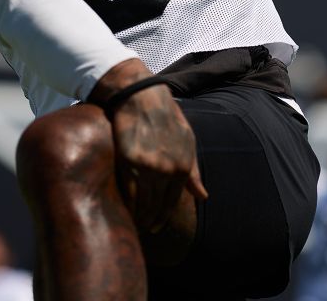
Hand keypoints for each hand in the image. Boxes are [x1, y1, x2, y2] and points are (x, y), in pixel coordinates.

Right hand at [95, 60, 208, 232]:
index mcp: (183, 165)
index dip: (163, 217)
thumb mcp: (187, 142)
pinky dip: (125, 204)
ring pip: (143, 202)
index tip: (156, 226)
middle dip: (151, 221)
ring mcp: (149, 166)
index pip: (172, 201)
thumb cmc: (167, 118)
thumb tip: (204, 197)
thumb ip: (193, 172)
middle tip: (143, 230)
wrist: (141, 97)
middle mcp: (168, 169)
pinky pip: (127, 191)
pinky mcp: (129, 161)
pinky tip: (122, 209)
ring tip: (132, 223)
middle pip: (157, 205)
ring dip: (138, 216)